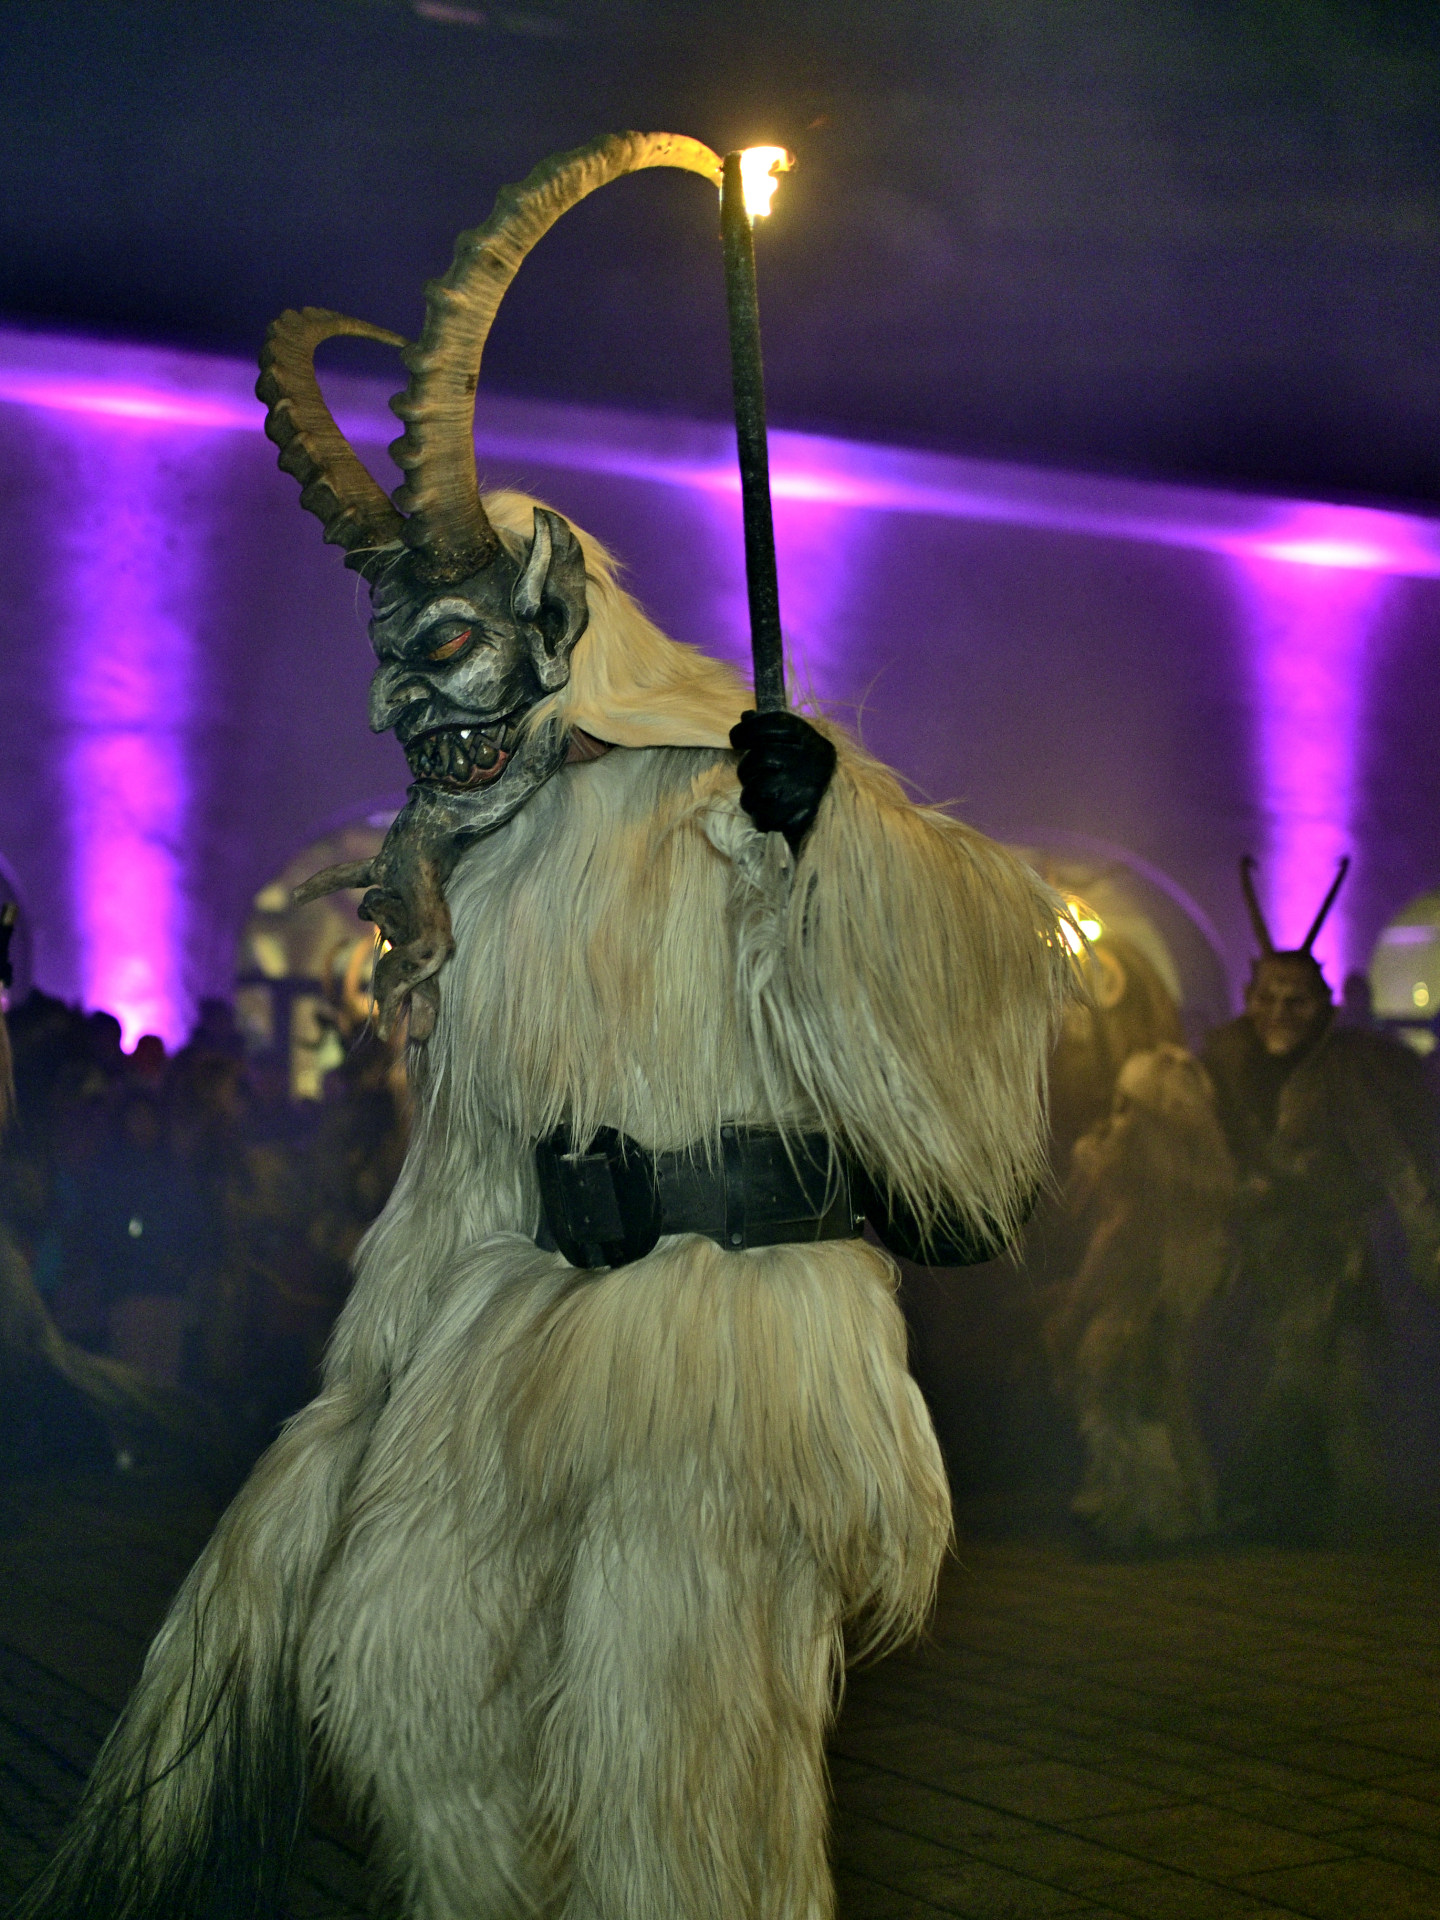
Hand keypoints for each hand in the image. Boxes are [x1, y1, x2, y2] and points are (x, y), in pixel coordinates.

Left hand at [729, 709, 836, 853]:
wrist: (838, 806)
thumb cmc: (807, 771)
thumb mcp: (797, 744)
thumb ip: (771, 730)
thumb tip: (746, 715)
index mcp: (808, 739)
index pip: (772, 723)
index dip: (747, 730)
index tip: (736, 739)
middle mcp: (808, 760)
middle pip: (760, 757)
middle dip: (746, 769)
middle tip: (750, 775)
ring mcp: (804, 789)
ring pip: (756, 790)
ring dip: (750, 796)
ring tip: (758, 797)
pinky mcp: (800, 815)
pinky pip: (764, 816)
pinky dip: (760, 817)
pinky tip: (768, 813)